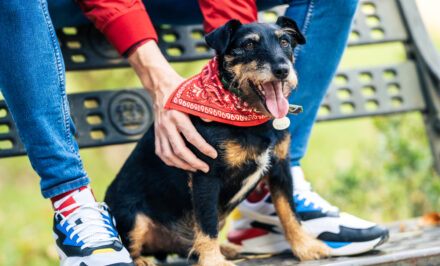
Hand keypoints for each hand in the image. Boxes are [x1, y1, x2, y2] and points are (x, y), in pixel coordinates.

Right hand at [127, 41, 216, 172]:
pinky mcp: (156, 133)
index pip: (191, 137)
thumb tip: (211, 122)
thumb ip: (202, 108)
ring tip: (195, 169)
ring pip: (168, 155)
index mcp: (177, 116)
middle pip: (179, 150)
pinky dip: (170, 162)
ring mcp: (159, 130)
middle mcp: (166, 125)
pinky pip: (160, 152)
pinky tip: (181, 164)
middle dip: (193, 162)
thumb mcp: (192, 95)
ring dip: (182, 165)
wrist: (160, 85)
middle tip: (206, 168)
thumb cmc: (180, 90)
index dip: (203, 148)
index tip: (214, 155)